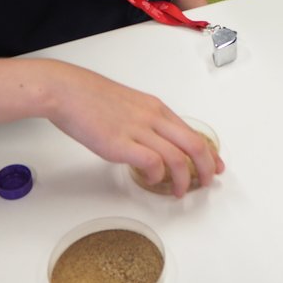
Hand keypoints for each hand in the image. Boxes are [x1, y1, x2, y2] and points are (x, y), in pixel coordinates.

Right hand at [44, 61, 223, 197]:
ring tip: (180, 192)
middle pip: (194, 145)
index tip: (215, 165)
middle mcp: (153, 118)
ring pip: (177, 157)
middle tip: (206, 182)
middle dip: (206, 167)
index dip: (208, 152)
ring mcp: (138, 130)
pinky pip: (151, 162)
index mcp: (157, 109)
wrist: (67, 91)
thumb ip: (145, 122)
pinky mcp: (120, 143)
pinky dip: (157, 175)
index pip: (193, 132)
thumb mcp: (130, 105)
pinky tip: (152, 179)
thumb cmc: (92, 97)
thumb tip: (154, 143)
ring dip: (183, 179)